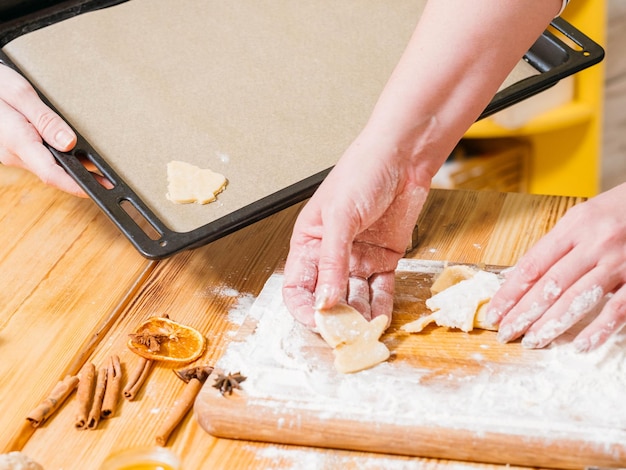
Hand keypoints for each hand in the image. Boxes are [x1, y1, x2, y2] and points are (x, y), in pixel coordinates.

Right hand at [0, 64, 85, 195]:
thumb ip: (44, 119)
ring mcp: (13, 153)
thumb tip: (69, 142)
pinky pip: (41, 159)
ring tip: (98, 170)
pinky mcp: (15, 149)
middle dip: (80, 178)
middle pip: (53, 173)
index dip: (76, 185)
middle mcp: (14, 153)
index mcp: (16, 141)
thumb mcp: (18, 93)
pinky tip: (75, 156)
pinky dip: (59, 160)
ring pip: (48, 166)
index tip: (98, 189)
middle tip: (108, 181)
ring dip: (71, 169)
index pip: (51, 173)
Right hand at [282, 129, 430, 327]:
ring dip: (360, 316)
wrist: (404, 156)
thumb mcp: (339, 218)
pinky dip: (382, 306)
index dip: (304, 307)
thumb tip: (323, 302)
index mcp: (308, 242)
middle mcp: (331, 255)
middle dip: (335, 317)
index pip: (298, 286)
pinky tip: (382, 320)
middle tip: (346, 334)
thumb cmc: (362, 173)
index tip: (317, 324)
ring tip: (366, 332)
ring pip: (355, 297)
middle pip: (327, 297)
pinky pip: (381, 290)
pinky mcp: (385, 259)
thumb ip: (331, 262)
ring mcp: (359, 258)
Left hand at [487, 183, 625, 350]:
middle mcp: (595, 244)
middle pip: (550, 285)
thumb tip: (520, 277)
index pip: (532, 265)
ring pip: (578, 298)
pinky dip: (599, 329)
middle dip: (524, 313)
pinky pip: (617, 308)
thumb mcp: (581, 219)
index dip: (510, 292)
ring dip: (552, 324)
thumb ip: (555, 247)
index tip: (494, 313)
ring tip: (532, 342)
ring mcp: (618, 262)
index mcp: (574, 226)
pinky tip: (581, 345)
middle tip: (506, 333)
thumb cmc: (617, 211)